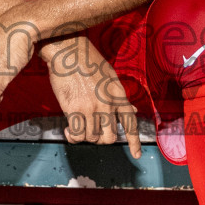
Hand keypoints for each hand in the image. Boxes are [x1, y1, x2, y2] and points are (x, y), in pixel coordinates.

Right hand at [40, 36, 141, 157]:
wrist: (67, 50)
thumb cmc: (87, 60)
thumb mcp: (110, 76)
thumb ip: (120, 96)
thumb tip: (132, 110)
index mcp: (118, 94)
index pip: (130, 123)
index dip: (134, 141)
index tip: (136, 154)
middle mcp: (107, 104)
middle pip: (110, 138)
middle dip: (101, 140)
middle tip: (92, 132)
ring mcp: (91, 107)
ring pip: (92, 138)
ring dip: (84, 137)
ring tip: (77, 127)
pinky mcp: (74, 109)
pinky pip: (77, 135)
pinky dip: (72, 137)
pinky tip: (68, 130)